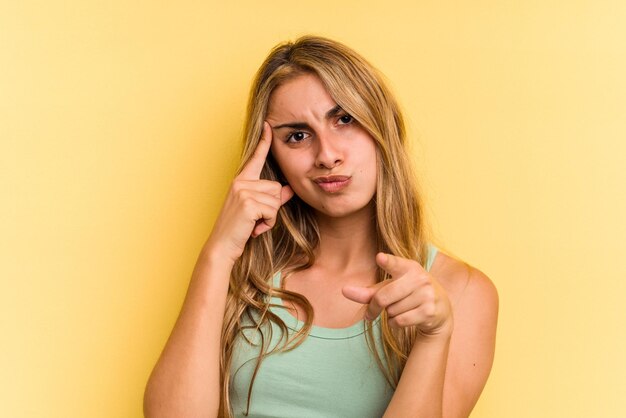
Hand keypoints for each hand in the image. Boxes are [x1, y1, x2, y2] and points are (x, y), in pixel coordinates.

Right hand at [204, 122, 293, 262]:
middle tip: (255, 219)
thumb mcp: (257, 211)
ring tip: (253, 224)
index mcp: (241, 181)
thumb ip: (273, 198)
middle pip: (276, 187)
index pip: (255, 158)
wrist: (222, 247)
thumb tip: (289, 189)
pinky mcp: (248, 203)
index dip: (264, 142)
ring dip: (270, 217)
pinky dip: (268, 223)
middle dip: (272, 207)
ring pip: (276, 200)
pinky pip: (273, 211)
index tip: (269, 125)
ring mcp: (243, 191)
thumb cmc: (239, 230)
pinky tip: (254, 229)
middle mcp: (241, 182)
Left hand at [342, 253, 452, 337]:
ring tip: (402, 309)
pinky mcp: (429, 311)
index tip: (379, 258)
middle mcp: (419, 278)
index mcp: (408, 267)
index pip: (395, 264)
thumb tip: (344, 291)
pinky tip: (405, 319)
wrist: (440, 310)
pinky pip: (399, 321)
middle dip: (374, 308)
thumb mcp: (391, 288)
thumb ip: (369, 291)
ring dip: (390, 315)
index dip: (387, 262)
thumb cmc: (408, 294)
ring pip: (391, 311)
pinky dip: (396, 324)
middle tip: (370, 313)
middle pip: (383, 297)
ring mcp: (426, 294)